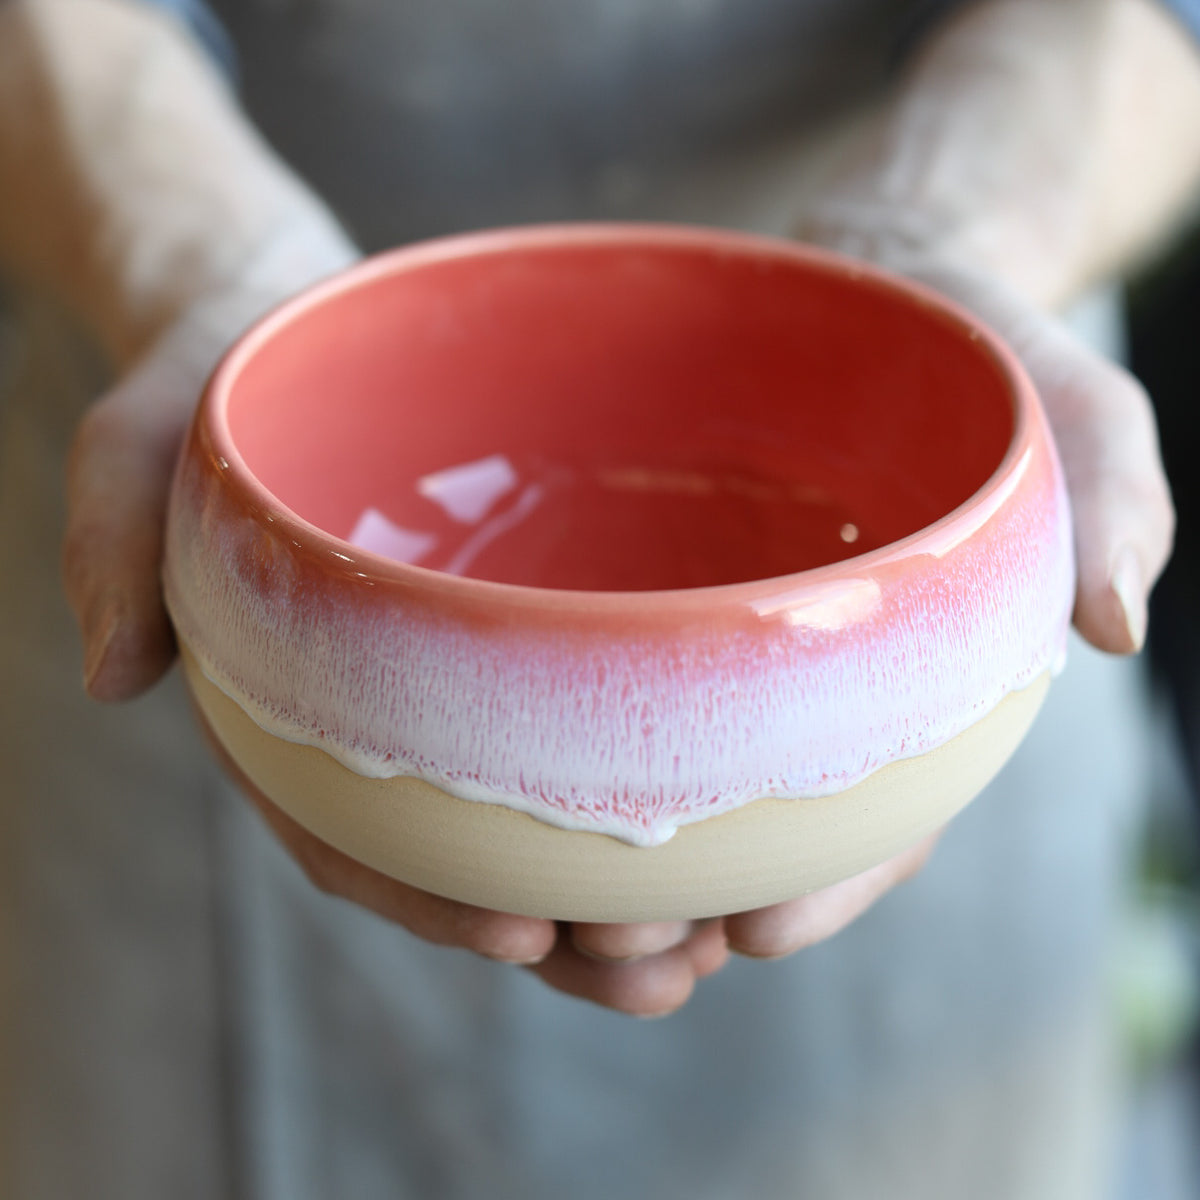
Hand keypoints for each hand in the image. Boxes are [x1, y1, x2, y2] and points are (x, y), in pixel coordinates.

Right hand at [62, 217, 950, 1016]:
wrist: (296, 326)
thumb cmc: (226, 384)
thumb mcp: (137, 439)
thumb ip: (116, 544)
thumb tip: (112, 675)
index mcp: (299, 701)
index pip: (349, 833)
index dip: (422, 898)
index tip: (513, 938)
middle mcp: (389, 715)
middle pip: (465, 859)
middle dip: (556, 938)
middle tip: (656, 973)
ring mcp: (462, 686)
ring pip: (539, 823)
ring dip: (622, 898)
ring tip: (713, 943)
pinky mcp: (527, 637)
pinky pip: (589, 731)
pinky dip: (646, 797)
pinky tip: (718, 831)